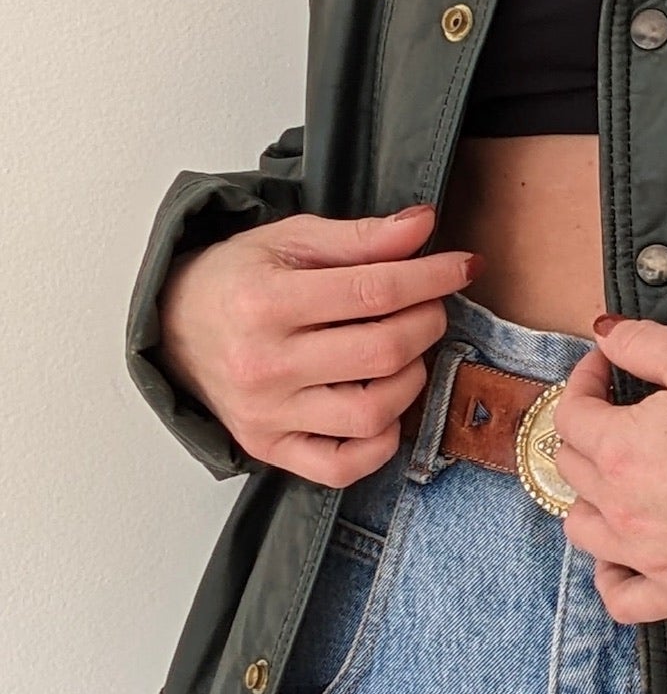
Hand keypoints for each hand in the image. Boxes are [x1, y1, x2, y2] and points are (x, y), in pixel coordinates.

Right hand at [156, 205, 479, 484]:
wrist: (176, 327)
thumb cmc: (239, 279)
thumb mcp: (291, 240)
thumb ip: (361, 236)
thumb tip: (424, 226)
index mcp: (264, 301)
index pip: (375, 292)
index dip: (432, 278)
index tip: (463, 266)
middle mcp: (263, 364)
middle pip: (383, 353)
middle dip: (427, 324)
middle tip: (429, 307)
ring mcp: (266, 415)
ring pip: (373, 413)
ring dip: (411, 380)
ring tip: (404, 353)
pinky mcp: (270, 449)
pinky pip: (344, 466)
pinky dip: (380, 443)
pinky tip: (384, 408)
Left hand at [555, 315, 666, 623]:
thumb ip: (644, 344)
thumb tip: (606, 334)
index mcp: (620, 447)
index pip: (570, 413)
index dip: (584, 382)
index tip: (605, 369)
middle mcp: (622, 506)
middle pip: (572, 469)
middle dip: (587, 434)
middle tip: (618, 415)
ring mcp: (648, 555)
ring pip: (583, 531)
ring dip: (591, 500)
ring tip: (617, 480)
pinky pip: (621, 598)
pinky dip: (612, 577)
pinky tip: (623, 555)